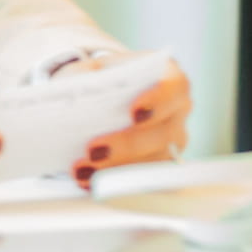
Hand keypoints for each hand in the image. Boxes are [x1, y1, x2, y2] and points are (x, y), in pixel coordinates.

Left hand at [66, 59, 195, 186]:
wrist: (103, 96)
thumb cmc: (102, 79)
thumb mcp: (90, 70)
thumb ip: (83, 78)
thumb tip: (74, 98)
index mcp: (168, 77)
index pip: (174, 87)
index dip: (158, 101)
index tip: (133, 112)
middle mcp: (178, 110)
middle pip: (163, 133)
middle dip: (126, 145)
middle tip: (93, 151)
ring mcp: (173, 141)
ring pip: (154, 161)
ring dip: (117, 168)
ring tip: (83, 169)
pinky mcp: (160, 165)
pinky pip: (144, 179)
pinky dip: (114, 181)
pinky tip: (88, 179)